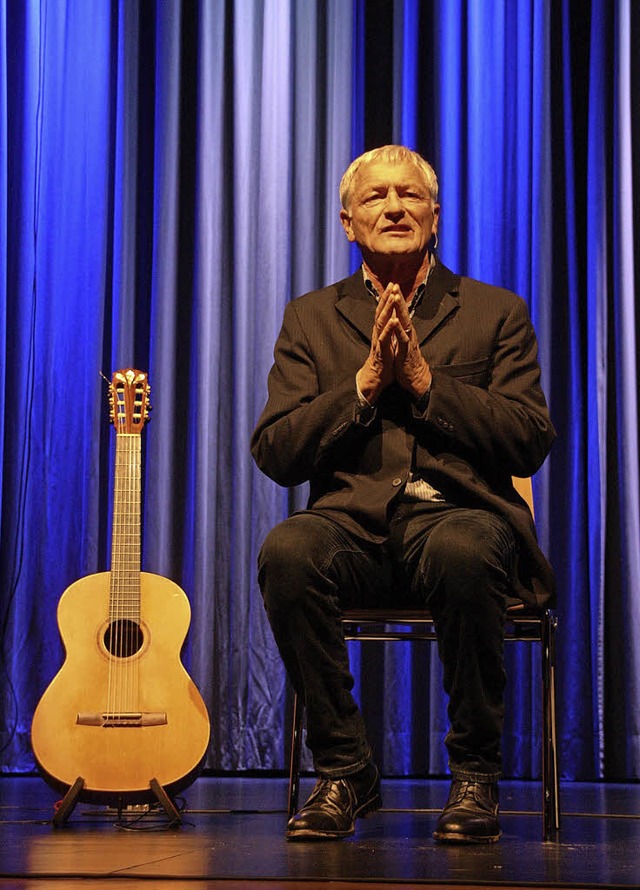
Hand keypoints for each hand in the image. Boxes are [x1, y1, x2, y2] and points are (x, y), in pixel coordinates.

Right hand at [356, 283, 401, 403]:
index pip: (383, 312)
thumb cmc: (382, 361)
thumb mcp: (387, 343)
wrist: (375, 378)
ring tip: (392, 297)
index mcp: (380, 331)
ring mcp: (378, 342)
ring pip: (381, 322)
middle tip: (391, 284)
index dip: (387, 298)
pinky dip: (389, 329)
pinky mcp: (381, 351)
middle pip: (381, 313)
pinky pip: (384, 338)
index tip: (392, 285)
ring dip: (387, 309)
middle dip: (386, 298)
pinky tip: (393, 320)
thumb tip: (391, 320)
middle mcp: (378, 334)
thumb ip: (388, 331)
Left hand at [391, 292, 431, 398]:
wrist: (415, 377)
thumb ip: (400, 331)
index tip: (392, 286)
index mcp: (405, 331)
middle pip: (403, 313)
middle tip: (395, 285)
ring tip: (395, 297)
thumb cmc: (406, 360)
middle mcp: (408, 333)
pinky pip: (402, 338)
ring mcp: (408, 341)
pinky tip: (395, 320)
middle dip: (398, 298)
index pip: (400, 312)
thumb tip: (396, 320)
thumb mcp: (401, 343)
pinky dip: (398, 329)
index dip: (396, 299)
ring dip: (399, 309)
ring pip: (404, 322)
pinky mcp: (406, 351)